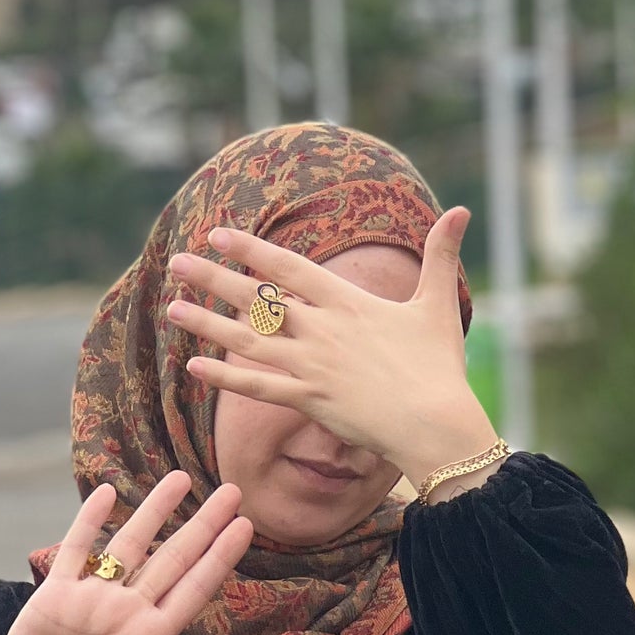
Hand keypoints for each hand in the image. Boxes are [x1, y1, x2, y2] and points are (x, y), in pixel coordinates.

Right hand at [0, 472, 252, 634]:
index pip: (193, 590)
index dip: (219, 559)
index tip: (244, 527)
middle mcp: (127, 610)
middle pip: (173, 558)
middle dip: (202, 525)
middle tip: (233, 491)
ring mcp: (93, 597)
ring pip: (130, 545)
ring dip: (153, 511)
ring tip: (180, 478)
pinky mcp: (57, 592)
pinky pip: (76, 549)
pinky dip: (90, 521)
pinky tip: (108, 493)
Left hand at [164, 206, 502, 488]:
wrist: (436, 423)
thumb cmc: (439, 366)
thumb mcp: (439, 305)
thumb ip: (441, 256)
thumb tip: (463, 210)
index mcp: (347, 303)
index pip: (288, 267)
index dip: (251, 250)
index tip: (218, 234)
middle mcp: (322, 329)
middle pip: (257, 298)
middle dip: (213, 277)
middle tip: (176, 261)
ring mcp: (312, 365)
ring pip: (248, 340)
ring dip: (207, 324)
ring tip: (171, 309)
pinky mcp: (310, 401)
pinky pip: (258, 387)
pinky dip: (225, 378)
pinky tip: (194, 367)